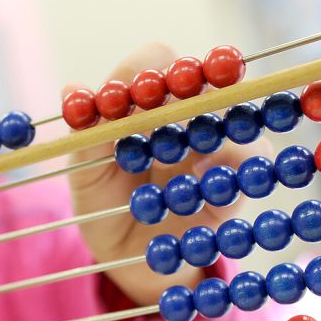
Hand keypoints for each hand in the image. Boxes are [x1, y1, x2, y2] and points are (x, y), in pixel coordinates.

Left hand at [67, 43, 269, 305]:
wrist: (125, 258)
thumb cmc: (102, 204)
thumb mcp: (84, 173)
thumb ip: (85, 136)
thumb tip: (71, 90)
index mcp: (146, 104)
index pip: (157, 62)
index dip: (152, 63)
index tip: (141, 79)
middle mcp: (186, 118)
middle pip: (205, 81)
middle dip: (197, 84)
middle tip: (179, 97)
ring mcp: (214, 150)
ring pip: (237, 117)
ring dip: (219, 120)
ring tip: (192, 139)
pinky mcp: (233, 186)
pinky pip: (250, 164)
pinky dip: (233, 162)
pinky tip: (203, 174)